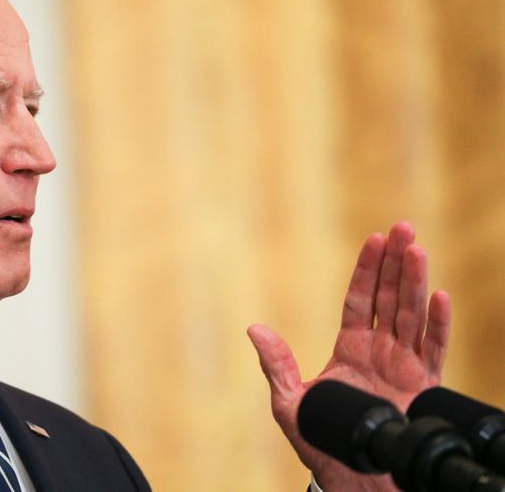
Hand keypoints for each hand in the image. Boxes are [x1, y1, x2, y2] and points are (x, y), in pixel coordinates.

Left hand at [247, 222, 450, 490]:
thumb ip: (276, 364)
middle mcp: (379, 350)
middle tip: (403, 228)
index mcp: (350, 347)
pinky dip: (437, 324)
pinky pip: (433, 350)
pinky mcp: (422, 385)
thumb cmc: (320, 440)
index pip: (360, 299)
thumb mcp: (289, 401)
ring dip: (415, 281)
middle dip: (396, 262)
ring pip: (411, 314)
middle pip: (389, 297)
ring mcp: (403, 365)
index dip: (366, 269)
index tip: (374, 238)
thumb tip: (254, 330)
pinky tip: (440, 297)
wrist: (353, 476)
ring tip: (417, 248)